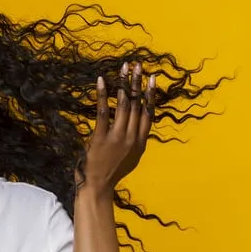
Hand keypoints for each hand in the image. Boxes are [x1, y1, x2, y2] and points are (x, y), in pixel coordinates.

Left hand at [78, 62, 154, 195]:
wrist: (98, 187)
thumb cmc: (111, 172)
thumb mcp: (131, 158)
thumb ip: (135, 142)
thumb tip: (138, 128)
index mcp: (141, 142)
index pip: (148, 113)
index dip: (150, 94)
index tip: (152, 79)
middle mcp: (132, 138)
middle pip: (136, 104)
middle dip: (138, 82)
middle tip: (139, 65)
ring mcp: (117, 137)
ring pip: (123, 104)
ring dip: (124, 83)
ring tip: (125, 67)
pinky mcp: (101, 137)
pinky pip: (103, 111)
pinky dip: (102, 94)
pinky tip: (101, 80)